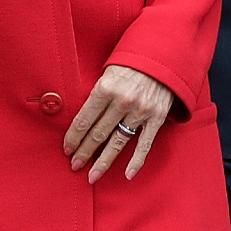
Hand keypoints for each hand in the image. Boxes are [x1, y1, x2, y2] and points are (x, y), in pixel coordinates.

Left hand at [65, 65, 175, 182]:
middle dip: (84, 152)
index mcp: (106, 88)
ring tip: (92, 175)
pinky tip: (127, 174)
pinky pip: (145, 144)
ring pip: (117, 143)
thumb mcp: (108, 72)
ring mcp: (140, 112)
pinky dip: (136, 161)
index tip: (67, 149)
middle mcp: (122, 102)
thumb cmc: (131, 63)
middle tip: (74, 165)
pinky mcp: (156, 118)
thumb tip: (83, 118)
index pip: (84, 120)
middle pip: (98, 134)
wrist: (163, 55)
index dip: (73, 137)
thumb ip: (98, 94)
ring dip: (103, 161)